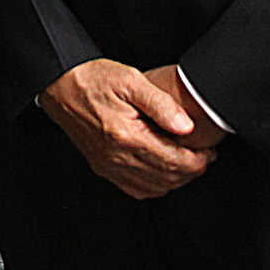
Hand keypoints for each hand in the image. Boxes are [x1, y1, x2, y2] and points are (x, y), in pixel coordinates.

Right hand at [39, 58, 216, 198]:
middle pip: (166, 178)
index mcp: (126, 136)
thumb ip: (161, 104)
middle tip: (205, 158)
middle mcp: (117, 157)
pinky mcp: (103, 167)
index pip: (172, 161)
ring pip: (153, 188)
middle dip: (191, 171)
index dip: (197, 161)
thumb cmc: (93, 80)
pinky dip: (155, 187)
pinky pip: (135, 189)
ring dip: (176, 180)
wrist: (61, 85)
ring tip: (189, 165)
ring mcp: (108, 166)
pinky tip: (163, 174)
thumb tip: (186, 127)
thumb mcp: (131, 80)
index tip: (209, 152)